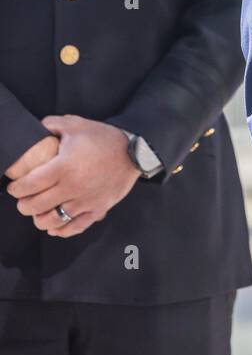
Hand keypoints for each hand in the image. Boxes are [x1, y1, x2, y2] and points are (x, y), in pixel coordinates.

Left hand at [7, 115, 139, 236]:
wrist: (134, 152)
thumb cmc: (103, 138)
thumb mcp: (76, 124)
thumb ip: (52, 125)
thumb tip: (36, 128)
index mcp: (64, 167)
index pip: (30, 184)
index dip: (17, 188)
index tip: (13, 187)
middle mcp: (72, 187)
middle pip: (37, 206)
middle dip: (24, 205)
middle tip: (22, 199)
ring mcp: (84, 201)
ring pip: (52, 220)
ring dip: (39, 219)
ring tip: (36, 213)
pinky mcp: (96, 210)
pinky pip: (74, 227)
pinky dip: (60, 230)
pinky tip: (54, 226)